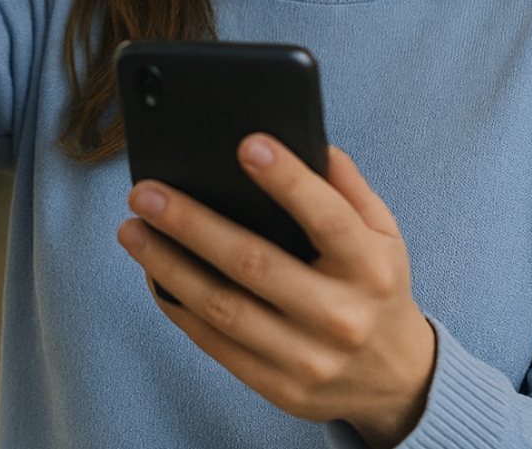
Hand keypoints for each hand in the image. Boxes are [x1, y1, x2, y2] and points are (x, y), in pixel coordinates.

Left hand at [116, 137, 435, 448]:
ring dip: (168, 266)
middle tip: (145, 193)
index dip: (287, 179)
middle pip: (254, 263)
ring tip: (132, 231)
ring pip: (223, 307)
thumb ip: (349, 188)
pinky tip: (154, 275)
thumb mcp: (384, 235)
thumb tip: (311, 144)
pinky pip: (217, 344)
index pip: (327, 216)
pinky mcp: (281, 387)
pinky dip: (179, 307)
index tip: (246, 144)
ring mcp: (309, 358)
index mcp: (371, 268)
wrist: (398, 380)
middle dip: (191, 224)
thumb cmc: (378, 289)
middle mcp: (340, 316)